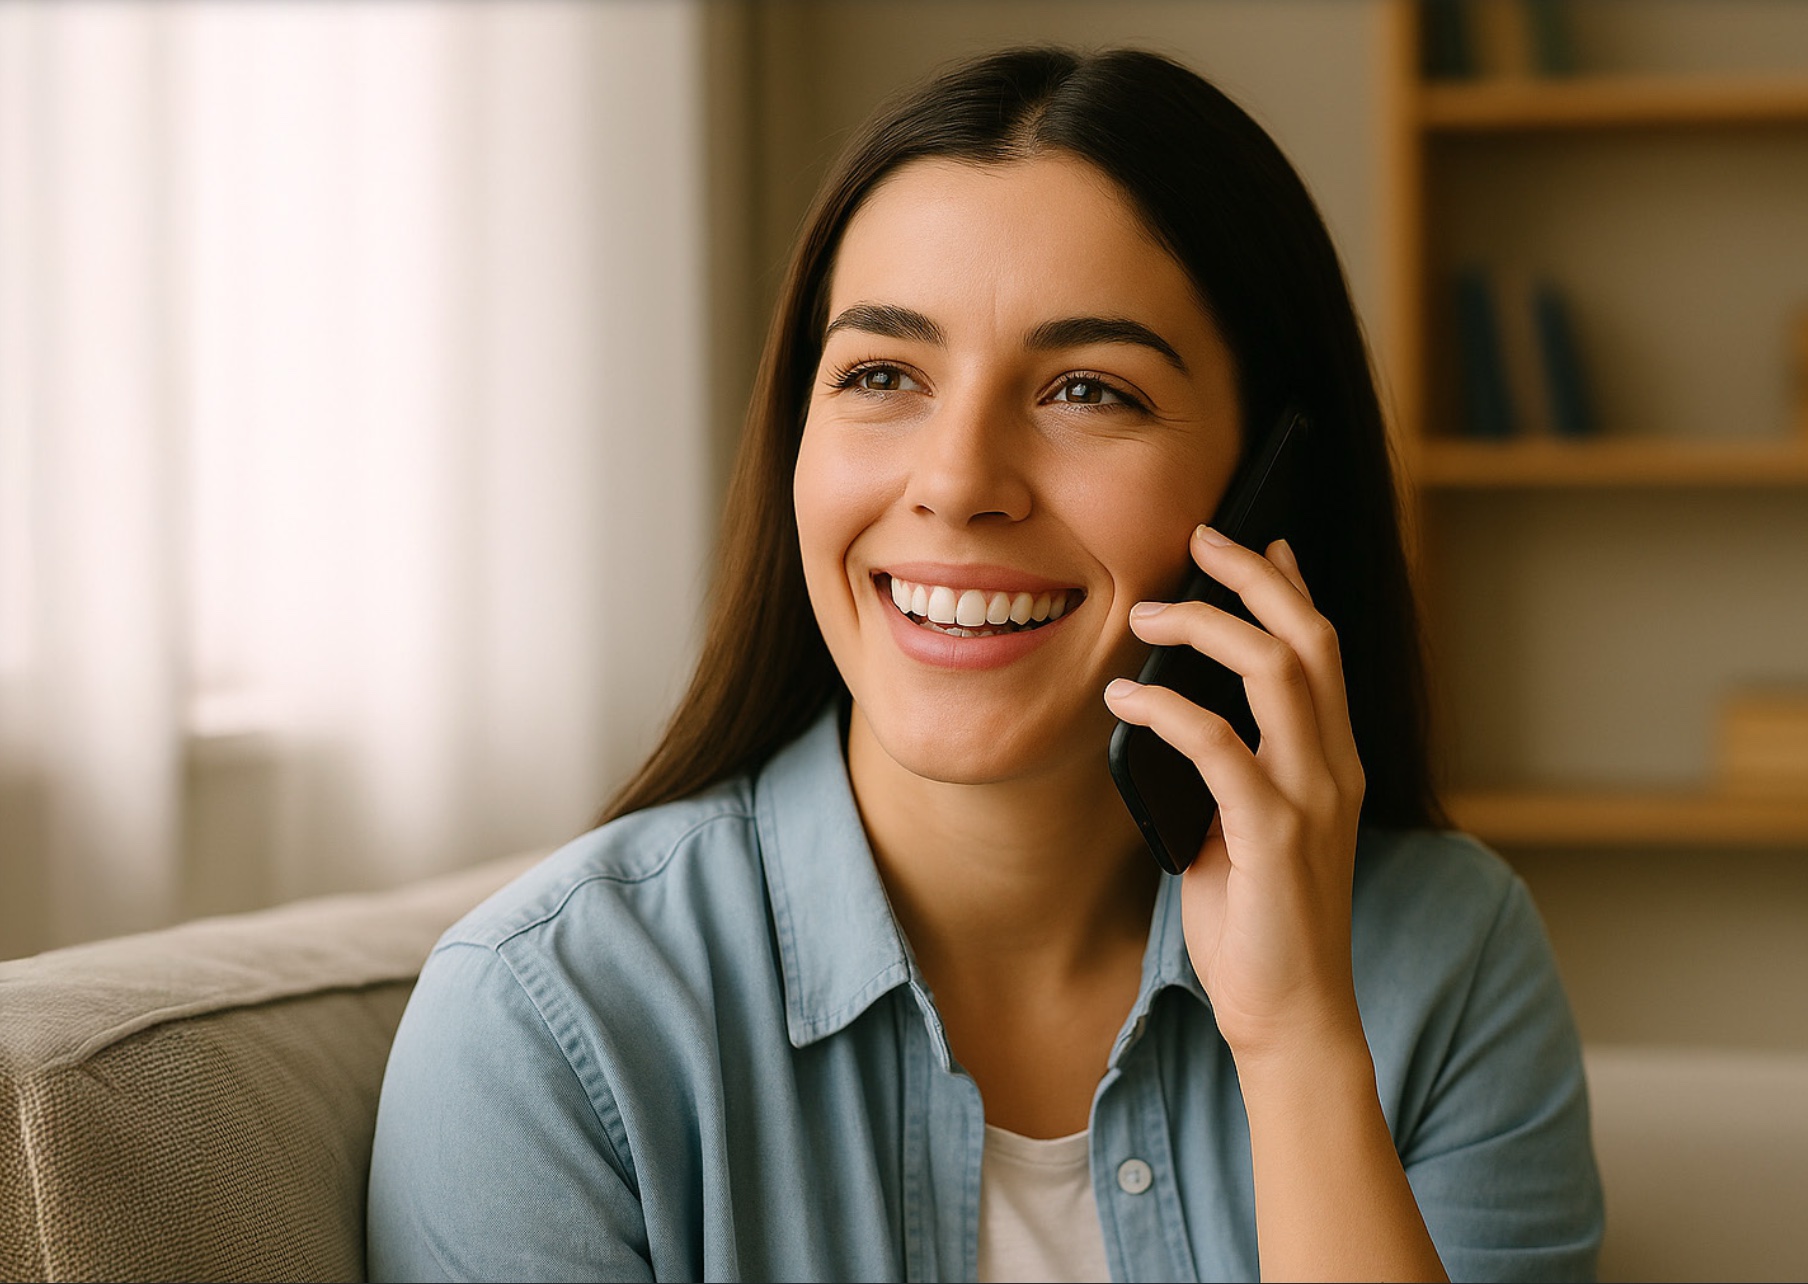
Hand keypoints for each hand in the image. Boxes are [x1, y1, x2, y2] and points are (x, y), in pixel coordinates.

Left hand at [1104, 524, 1366, 1062]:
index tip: (1260, 538)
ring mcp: (1310, 799)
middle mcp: (1333, 768)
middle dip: (1255, 576)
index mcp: (1331, 762)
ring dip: (1209, 626)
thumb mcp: (1246, 824)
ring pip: (1277, 672)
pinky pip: (1220, 747)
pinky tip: (1125, 697)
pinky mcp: (1274, 836)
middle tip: (1201, 536)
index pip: (1323, 650)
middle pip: (1309, 639)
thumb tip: (1179, 705)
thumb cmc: (1256, 919)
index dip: (1293, 586)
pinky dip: (1168, 709)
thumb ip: (1231, 766)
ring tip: (1147, 610)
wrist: (1288, 1014)